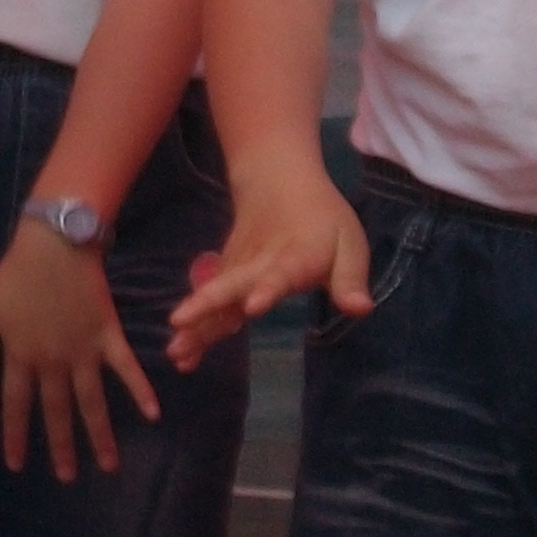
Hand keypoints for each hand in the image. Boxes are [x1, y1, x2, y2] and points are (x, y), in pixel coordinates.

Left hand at [0, 223, 159, 480]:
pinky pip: (125, 367)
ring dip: (100, 434)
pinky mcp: (107, 335)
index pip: (16, 405)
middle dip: (62, 446)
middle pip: (57, 411)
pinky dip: (140, 389)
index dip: (15, 435)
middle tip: (67, 477)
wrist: (56, 242)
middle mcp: (52, 360)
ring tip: (109, 465)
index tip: (16, 466)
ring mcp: (83, 350)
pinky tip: (153, 413)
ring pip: (91, 400)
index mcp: (21, 355)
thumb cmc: (17, 272)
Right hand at [166, 162, 365, 372]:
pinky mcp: (225, 275)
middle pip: (230, 283)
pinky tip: (180, 354)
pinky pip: (209, 303)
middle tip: (181, 322)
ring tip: (175, 353)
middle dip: (207, 304)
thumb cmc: (321, 218)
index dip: (268, 289)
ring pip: (213, 297)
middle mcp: (258, 263)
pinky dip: (194, 327)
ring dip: (194, 324)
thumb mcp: (348, 243)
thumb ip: (350, 278)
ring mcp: (237, 269)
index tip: (254, 306)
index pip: (280, 273)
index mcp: (294, 256)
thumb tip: (360, 309)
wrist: (278, 182)